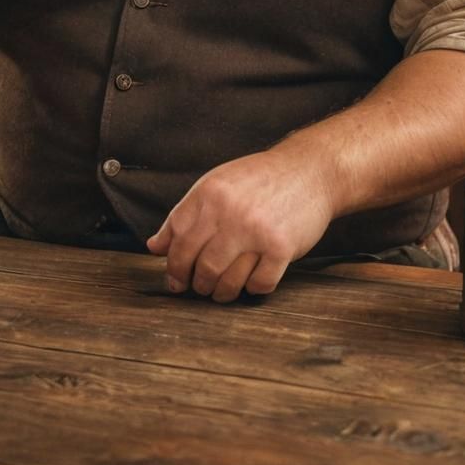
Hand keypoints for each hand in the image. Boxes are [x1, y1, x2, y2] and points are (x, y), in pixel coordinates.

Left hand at [146, 146, 332, 302]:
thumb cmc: (259, 180)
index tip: (176, 279)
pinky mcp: (282, 247)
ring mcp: (257, 231)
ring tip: (223, 290)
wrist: (310, 171)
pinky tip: (253, 280)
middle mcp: (230, 212)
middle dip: (197, 284)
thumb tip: (154, 247)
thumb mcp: (216, 186)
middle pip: (201, 266)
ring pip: (227, 281)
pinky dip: (253, 289)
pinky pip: (259, 284)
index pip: (178, 241)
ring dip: (222, 293)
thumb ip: (184, 215)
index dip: (173, 266)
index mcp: (209, 194)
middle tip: (201, 287)